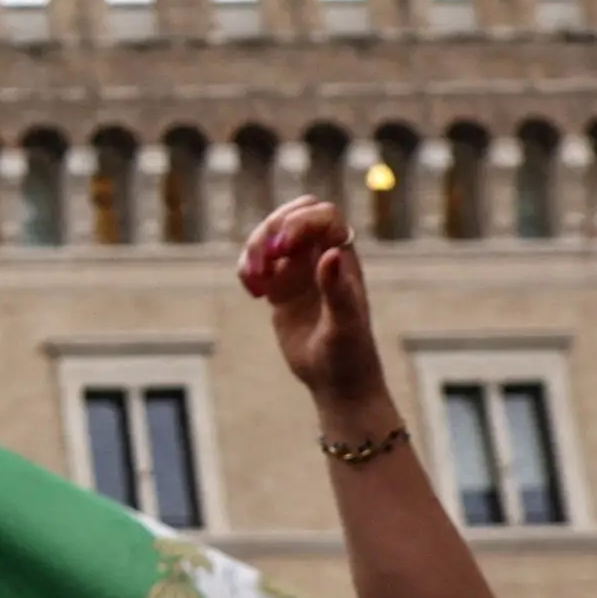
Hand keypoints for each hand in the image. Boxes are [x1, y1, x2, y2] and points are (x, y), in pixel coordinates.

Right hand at [240, 198, 396, 441]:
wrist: (337, 382)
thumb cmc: (349, 354)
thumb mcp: (345, 324)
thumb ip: (338, 289)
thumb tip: (332, 254)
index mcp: (343, 259)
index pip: (324, 215)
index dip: (301, 220)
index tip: (284, 247)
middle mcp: (321, 258)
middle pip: (294, 215)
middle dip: (272, 228)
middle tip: (265, 260)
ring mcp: (299, 272)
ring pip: (271, 236)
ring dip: (254, 249)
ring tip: (254, 282)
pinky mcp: (280, 288)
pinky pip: (257, 262)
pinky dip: (247, 269)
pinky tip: (253, 294)